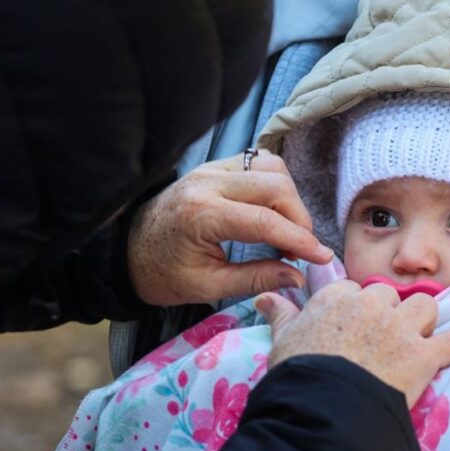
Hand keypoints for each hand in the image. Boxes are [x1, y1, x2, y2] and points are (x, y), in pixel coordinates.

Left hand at [127, 149, 332, 306]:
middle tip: (300, 250)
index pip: (265, 221)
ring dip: (288, 198)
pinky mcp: (213, 167)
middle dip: (298, 218)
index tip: (322, 258)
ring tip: (286, 232)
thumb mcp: (207, 287)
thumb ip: (255, 279)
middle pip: (275, 185)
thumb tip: (298, 277)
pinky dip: (274, 185)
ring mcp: (210, 169)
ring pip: (270, 167)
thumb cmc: (162, 274)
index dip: (300, 240)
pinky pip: (257, 163)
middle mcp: (208, 183)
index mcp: (202, 215)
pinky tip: (272, 212)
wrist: (126, 251)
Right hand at [255, 282, 449, 406]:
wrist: (322, 411)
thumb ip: (281, 316)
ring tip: (417, 340)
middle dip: (390, 313)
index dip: (356, 309)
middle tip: (383, 339)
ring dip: (423, 321)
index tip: (354, 328)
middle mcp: (372, 305)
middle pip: (390, 295)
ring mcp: (401, 329)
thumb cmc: (298, 377)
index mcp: (336, 299)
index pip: (354, 290)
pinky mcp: (424, 355)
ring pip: (425, 305)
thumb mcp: (282, 343)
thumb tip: (266, 297)